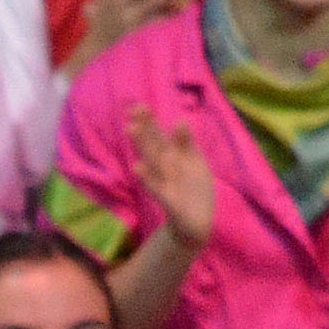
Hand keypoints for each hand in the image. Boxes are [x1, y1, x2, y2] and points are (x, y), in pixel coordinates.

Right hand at [128, 101, 217, 251]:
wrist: (196, 223)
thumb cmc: (193, 189)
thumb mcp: (194, 164)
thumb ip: (186, 144)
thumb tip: (180, 120)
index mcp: (172, 159)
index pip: (159, 137)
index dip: (150, 123)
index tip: (139, 105)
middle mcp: (165, 169)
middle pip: (153, 145)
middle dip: (145, 129)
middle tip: (134, 109)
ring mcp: (165, 184)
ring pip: (152, 162)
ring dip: (143, 146)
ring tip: (131, 128)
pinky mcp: (169, 201)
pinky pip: (157, 188)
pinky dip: (148, 178)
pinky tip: (138, 166)